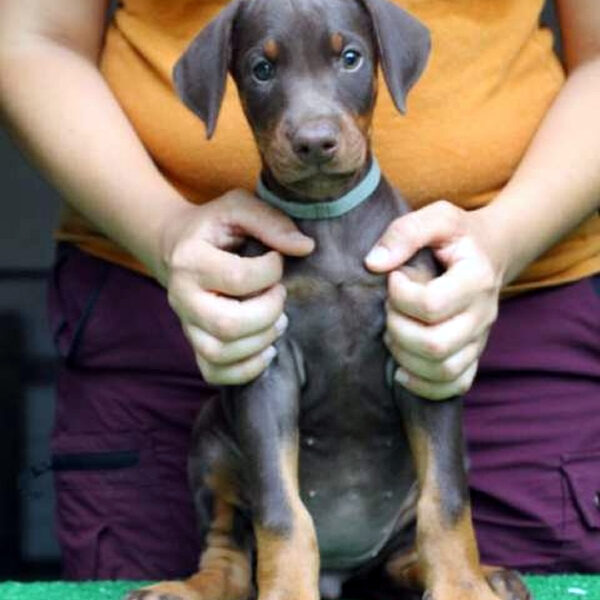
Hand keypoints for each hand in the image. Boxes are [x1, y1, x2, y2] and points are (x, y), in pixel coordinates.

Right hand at [157, 189, 313, 384]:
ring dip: (261, 341)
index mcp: (190, 259)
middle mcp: (181, 297)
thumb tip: (305, 248)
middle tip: (280, 295)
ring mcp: (186, 325)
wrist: (176, 246)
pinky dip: (246, 369)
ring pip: (221, 353)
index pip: (237, 277)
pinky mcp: (194, 344)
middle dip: (268, 312)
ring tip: (278, 321)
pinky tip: (267, 350)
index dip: (271, 271)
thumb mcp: (238, 208)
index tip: (277, 260)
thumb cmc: (214, 227)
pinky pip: (213, 373)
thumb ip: (271, 222)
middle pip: (228, 325)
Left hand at [365, 201, 505, 399]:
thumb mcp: (436, 217)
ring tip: (393, 332)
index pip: (433, 305)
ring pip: (443, 370)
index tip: (393, 278)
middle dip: (398, 328)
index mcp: (477, 278)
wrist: (490, 251)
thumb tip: (374, 264)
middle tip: (390, 308)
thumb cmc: (458, 235)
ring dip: (405, 356)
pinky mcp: (473, 355)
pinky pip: (455, 385)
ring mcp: (480, 339)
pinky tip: (401, 369)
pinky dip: (424, 385)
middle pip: (436, 344)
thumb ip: (405, 232)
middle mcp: (484, 314)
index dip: (401, 295)